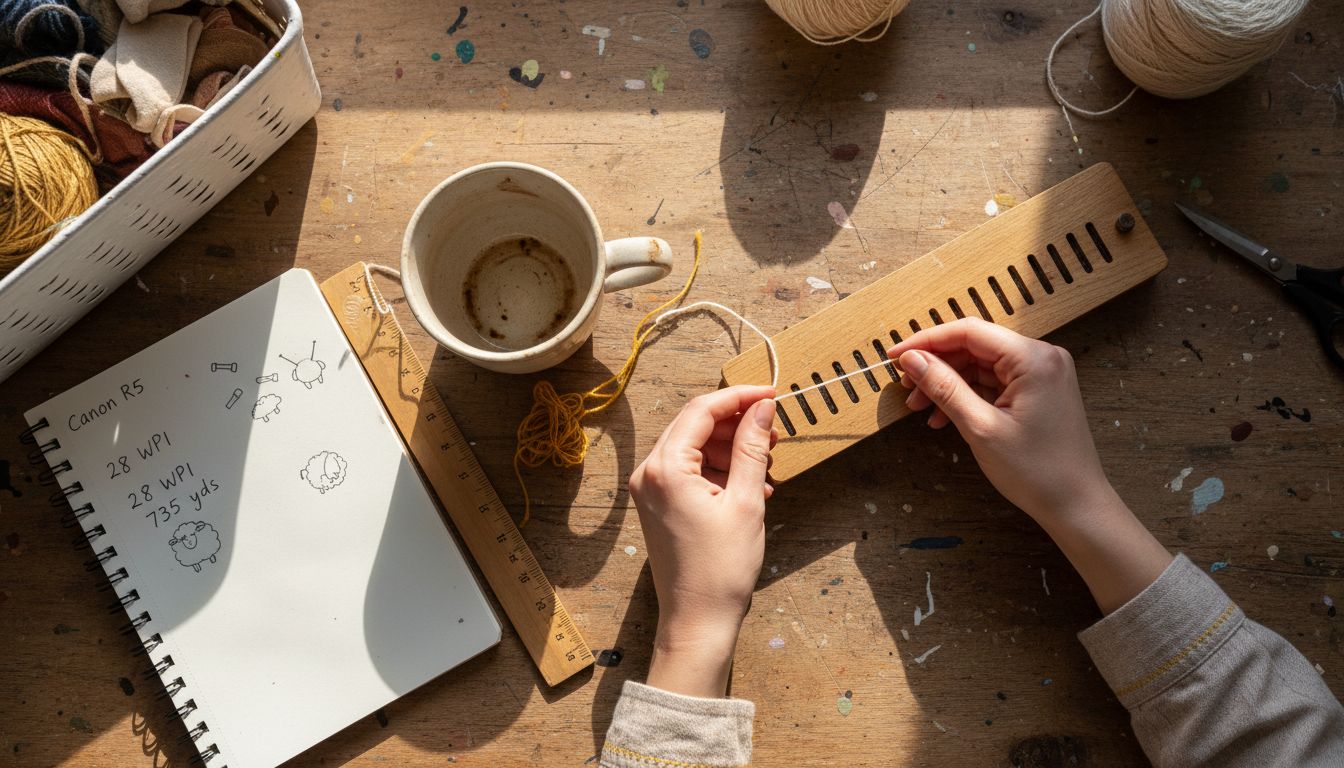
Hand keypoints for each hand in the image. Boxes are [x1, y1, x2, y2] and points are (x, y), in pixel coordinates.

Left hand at [629, 385, 776, 696]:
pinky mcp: (658, 504)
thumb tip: (762, 409)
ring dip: (732, 449)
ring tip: (767, 462)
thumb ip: (753, 448)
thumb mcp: (746, 502)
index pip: (702, 410)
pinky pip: (690, 471)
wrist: (697, 620)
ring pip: (695, 448)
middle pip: (695, 425)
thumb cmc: (720, 569)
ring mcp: (650, 489)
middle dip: (737, 424)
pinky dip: (721, 471)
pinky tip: (751, 485)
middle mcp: (649, 473)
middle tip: (774, 431)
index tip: (771, 395)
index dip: (739, 397)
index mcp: (666, 468)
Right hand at [888, 318, 1169, 613]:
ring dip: (948, 384)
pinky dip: (967, 396)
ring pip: (980, 366)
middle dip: (936, 366)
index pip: (969, 332)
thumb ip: (944, 387)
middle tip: (905, 388)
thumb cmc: (1036, 470)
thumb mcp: (980, 427)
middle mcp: (1041, 357)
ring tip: (920, 409)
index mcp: (1032, 358)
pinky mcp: (1038, 391)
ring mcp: (1041, 374)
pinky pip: (994, 383)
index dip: (926, 341)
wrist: (1076, 505)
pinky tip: (944, 418)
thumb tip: (912, 360)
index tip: (894, 356)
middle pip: (974, 346)